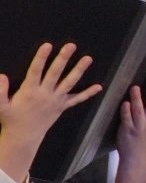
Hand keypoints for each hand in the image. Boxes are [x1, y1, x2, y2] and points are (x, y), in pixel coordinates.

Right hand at [0, 43, 101, 182]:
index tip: (48, 45)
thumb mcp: (1, 107)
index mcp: (29, 91)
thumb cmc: (11, 119)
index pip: (35, 71)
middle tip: (71, 45)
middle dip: (63, 59)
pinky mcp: (62, 107)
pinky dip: (88, 93)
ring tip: (88, 58)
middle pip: (55, 73)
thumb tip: (1, 76)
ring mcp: (56, 100)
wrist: (23, 137)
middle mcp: (45, 94)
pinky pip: (77, 100)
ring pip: (69, 83)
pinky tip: (99, 87)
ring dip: (79, 70)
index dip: (41, 58)